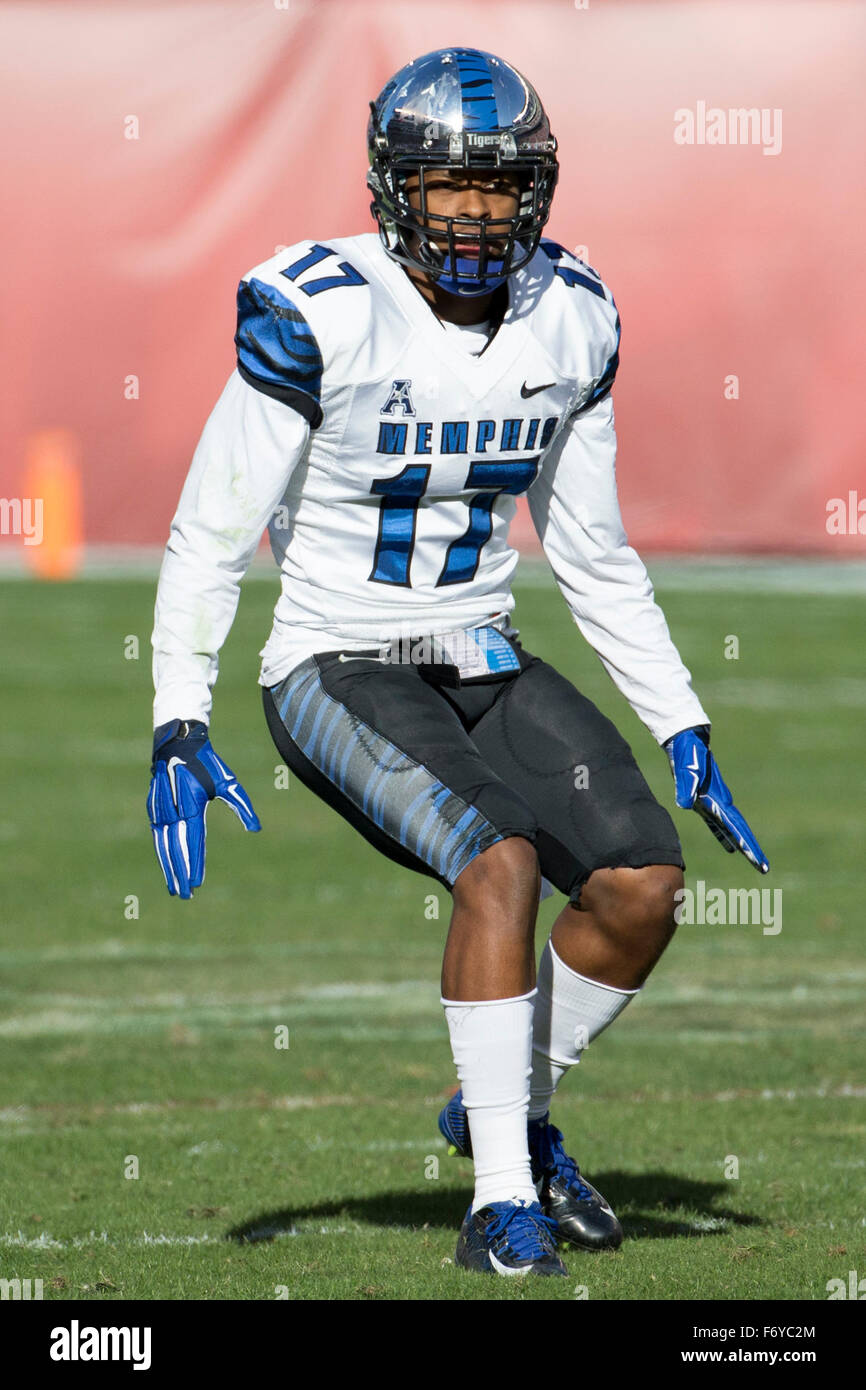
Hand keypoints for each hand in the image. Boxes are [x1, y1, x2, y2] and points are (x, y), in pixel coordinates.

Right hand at [147, 719, 260, 897]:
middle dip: (180, 873)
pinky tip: (166, 865)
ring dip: (168, 867)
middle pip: (176, 848)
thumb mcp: (229, 782)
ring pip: (163, 845)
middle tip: (186, 895)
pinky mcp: (153, 808)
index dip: (194, 863)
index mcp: (192, 803)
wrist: (177, 742)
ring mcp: (160, 809)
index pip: (193, 840)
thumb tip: (256, 829)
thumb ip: (242, 807)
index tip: (197, 883)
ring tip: (174, 888)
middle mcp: (173, 809)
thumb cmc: (208, 763)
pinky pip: (157, 835)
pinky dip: (161, 853)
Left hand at [664, 726, 768, 874]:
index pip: (737, 827)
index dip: (747, 845)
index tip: (759, 861)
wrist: (687, 741)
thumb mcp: (685, 769)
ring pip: (732, 829)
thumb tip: (686, 803)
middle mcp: (721, 803)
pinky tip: (730, 847)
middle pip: (740, 831)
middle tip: (764, 868)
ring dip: (742, 844)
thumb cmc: (687, 754)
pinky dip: (725, 836)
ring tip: (754, 861)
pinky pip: (719, 824)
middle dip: (752, 850)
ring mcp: (715, 802)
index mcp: (718, 799)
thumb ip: (686, 786)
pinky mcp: (706, 801)